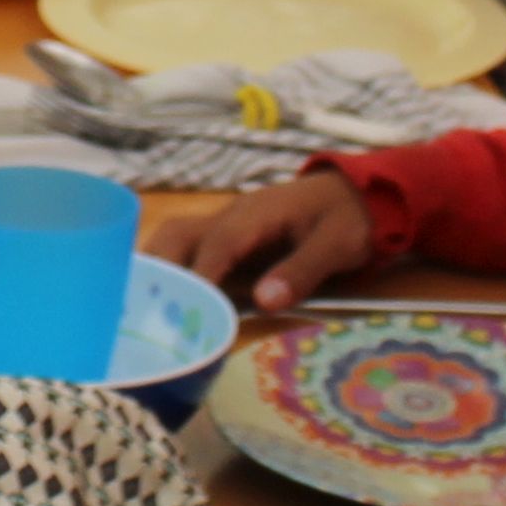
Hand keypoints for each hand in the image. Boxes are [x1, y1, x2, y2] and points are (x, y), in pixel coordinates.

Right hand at [154, 173, 380, 308]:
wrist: (361, 194)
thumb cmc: (350, 217)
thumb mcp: (339, 244)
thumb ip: (302, 270)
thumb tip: (264, 301)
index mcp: (258, 212)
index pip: (220, 242)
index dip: (202, 274)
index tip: (186, 307)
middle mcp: (233, 215)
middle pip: (179, 234)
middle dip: (159, 269)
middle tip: (146, 311)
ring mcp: (227, 225)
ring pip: (176, 239)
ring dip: (156, 269)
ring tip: (144, 309)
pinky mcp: (229, 239)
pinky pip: (189, 251)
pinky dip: (170, 272)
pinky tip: (164, 302)